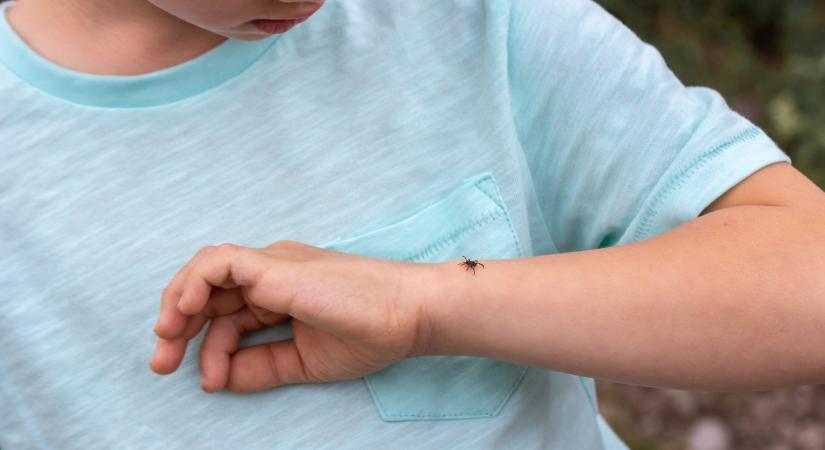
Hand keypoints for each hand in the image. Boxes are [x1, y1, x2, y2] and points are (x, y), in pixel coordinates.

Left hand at [149, 240, 436, 392]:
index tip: (205, 381)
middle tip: (161, 364)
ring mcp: (272, 265)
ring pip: (205, 272)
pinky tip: (184, 314)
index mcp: (278, 293)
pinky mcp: (275, 264)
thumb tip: (217, 379)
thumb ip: (262, 367)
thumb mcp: (303, 361)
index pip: (227, 314)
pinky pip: (220, 263)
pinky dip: (194, 283)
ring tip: (167, 342)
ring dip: (177, 307)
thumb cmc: (368, 333)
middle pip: (207, 293)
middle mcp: (269, 274)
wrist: (408, 315)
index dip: (207, 347)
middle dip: (178, 328)